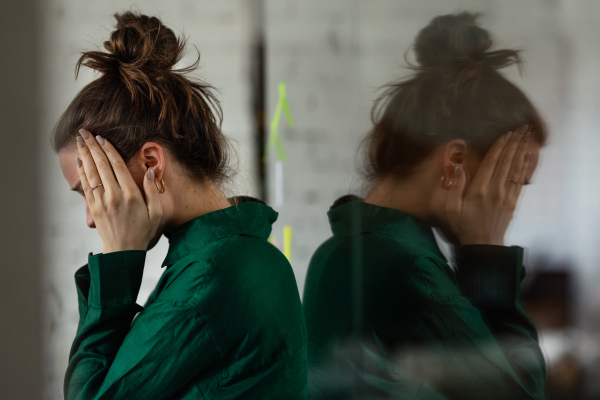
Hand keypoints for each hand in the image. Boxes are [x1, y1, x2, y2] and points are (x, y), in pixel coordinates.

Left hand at [75, 129, 162, 253]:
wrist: (123, 252)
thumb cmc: (143, 232)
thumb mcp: (156, 213)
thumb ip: (153, 191)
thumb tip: (148, 171)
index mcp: (130, 195)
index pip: (117, 166)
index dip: (109, 150)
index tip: (102, 137)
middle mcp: (113, 196)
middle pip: (101, 165)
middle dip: (92, 146)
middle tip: (85, 132)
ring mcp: (101, 202)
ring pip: (91, 173)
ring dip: (84, 155)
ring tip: (79, 141)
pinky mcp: (94, 208)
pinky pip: (86, 185)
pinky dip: (82, 171)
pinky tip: (80, 160)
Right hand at [446, 125, 532, 245]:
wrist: (483, 245)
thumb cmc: (463, 226)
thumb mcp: (451, 208)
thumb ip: (455, 187)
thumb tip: (459, 166)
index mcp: (479, 190)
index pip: (491, 162)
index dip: (499, 146)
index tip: (506, 132)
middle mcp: (495, 190)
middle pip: (507, 161)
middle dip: (514, 142)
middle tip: (521, 127)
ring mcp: (507, 195)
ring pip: (516, 168)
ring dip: (522, 150)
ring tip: (527, 135)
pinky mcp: (513, 201)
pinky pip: (520, 179)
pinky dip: (525, 166)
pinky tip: (528, 155)